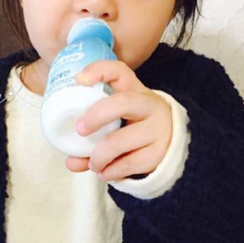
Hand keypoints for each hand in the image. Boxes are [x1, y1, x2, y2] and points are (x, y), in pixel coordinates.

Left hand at [66, 60, 172, 180]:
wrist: (173, 141)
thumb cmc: (134, 125)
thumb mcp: (119, 117)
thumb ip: (94, 134)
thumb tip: (70, 160)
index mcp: (134, 89)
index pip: (118, 71)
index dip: (98, 71)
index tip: (79, 80)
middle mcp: (148, 104)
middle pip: (122, 102)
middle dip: (96, 116)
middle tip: (80, 130)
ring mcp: (156, 129)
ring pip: (120, 141)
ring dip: (98, 156)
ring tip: (93, 163)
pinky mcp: (159, 152)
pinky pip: (129, 163)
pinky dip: (111, 171)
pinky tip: (105, 172)